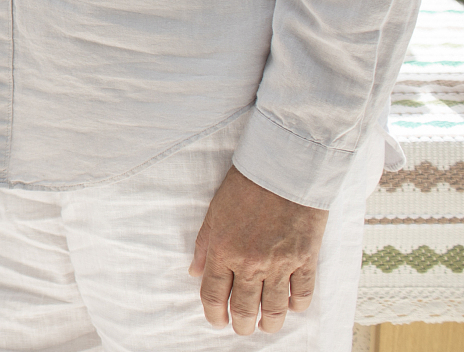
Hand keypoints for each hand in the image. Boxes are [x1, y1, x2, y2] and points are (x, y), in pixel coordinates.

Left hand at [190, 167, 329, 334]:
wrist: (282, 172)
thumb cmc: (245, 187)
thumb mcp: (214, 213)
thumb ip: (204, 245)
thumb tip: (195, 271)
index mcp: (223, 251)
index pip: (213, 294)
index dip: (213, 313)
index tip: (216, 321)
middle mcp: (250, 263)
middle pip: (243, 307)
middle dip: (241, 324)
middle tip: (242, 328)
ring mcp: (280, 264)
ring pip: (274, 308)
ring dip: (269, 323)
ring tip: (265, 326)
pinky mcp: (306, 260)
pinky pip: (302, 294)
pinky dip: (296, 305)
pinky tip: (292, 307)